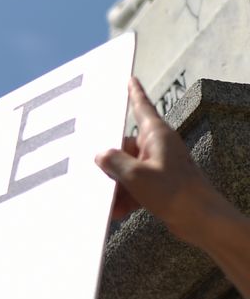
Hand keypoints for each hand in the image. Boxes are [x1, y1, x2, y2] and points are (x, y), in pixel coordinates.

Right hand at [96, 76, 225, 244]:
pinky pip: (134, 185)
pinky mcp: (160, 183)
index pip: (142, 107)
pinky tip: (117, 211)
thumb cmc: (175, 192)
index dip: (134, 92)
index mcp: (156, 135)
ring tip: (110, 202)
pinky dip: (125, 197)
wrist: (201, 219)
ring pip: (126, 169)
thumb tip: (100, 155)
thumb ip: (113, 162)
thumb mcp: (135, 176)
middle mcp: (157, 146)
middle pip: (124, 146)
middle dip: (109, 165)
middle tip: (96, 176)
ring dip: (116, 186)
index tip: (129, 78)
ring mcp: (159, 165)